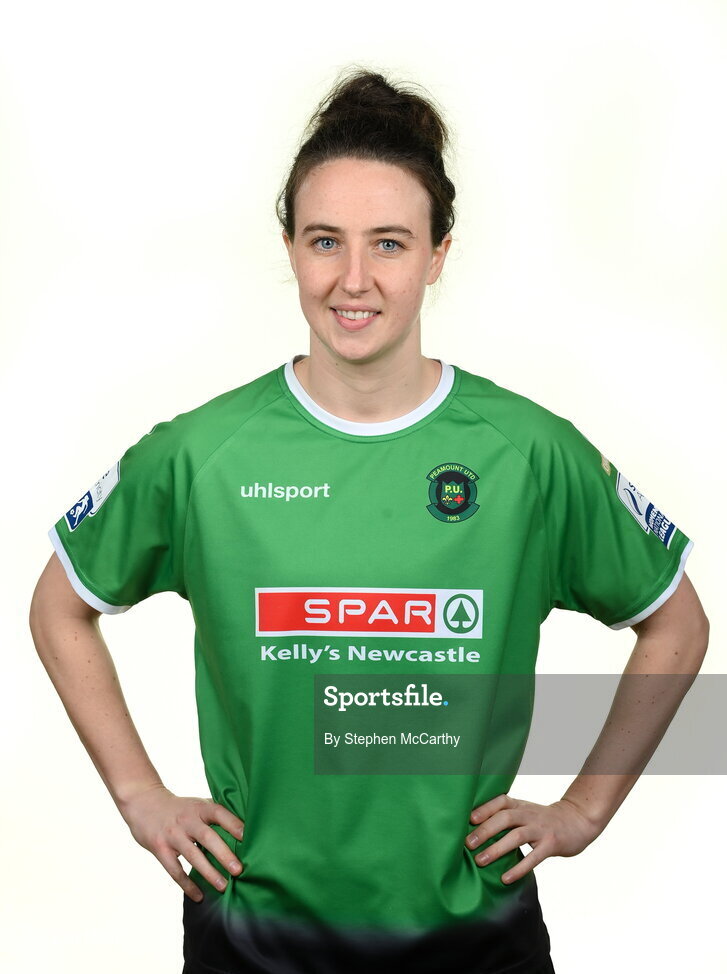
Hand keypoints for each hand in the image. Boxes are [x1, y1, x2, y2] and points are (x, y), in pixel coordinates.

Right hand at [119, 783, 245, 901]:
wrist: (144, 803)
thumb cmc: (180, 808)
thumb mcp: (197, 804)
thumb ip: (215, 814)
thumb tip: (245, 829)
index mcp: (199, 807)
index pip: (219, 813)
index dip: (233, 824)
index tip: (248, 837)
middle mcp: (187, 820)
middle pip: (207, 837)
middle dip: (223, 854)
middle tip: (238, 870)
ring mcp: (172, 835)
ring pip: (192, 856)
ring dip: (208, 873)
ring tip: (223, 886)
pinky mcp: (160, 849)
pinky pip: (175, 870)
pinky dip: (187, 885)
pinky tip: (199, 896)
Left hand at [464, 793, 603, 884]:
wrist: (577, 820)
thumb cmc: (543, 820)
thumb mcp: (525, 812)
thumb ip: (506, 817)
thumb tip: (475, 832)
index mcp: (520, 805)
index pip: (500, 801)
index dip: (484, 809)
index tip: (467, 819)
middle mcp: (529, 814)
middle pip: (505, 818)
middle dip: (485, 830)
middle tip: (467, 844)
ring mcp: (541, 829)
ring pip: (517, 836)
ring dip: (497, 848)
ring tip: (480, 861)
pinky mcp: (551, 844)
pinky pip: (534, 857)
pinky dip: (519, 868)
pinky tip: (506, 878)